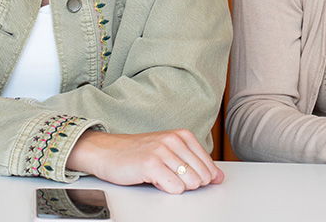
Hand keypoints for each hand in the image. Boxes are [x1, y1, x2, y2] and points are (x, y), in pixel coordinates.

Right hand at [67, 129, 223, 193]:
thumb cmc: (138, 153)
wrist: (107, 151)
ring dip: (178, 187)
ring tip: (162, 179)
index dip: (204, 177)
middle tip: (172, 179)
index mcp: (182, 136)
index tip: (193, 180)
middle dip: (191, 184)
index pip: (208, 164)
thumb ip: (194, 162)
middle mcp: (174, 141)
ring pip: (190, 182)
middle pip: (201, 175)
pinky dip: (168, 189)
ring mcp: (163, 152)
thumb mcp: (169, 152)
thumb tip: (218, 177)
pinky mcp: (151, 164)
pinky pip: (174, 187)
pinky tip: (156, 182)